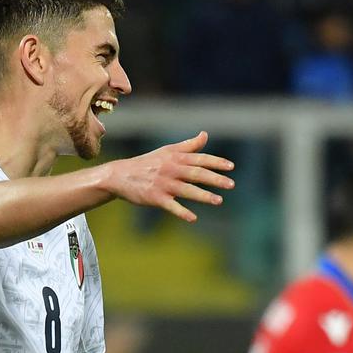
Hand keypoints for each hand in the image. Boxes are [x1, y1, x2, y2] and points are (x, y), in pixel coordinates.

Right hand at [104, 131, 234, 221]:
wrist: (120, 175)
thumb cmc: (148, 163)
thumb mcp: (167, 151)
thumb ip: (189, 145)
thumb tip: (205, 134)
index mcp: (175, 158)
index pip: (199, 159)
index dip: (216, 162)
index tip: (231, 167)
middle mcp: (171, 169)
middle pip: (196, 173)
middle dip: (214, 179)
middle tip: (231, 184)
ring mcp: (163, 184)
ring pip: (186, 190)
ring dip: (203, 195)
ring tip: (219, 201)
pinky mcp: (155, 197)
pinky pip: (170, 206)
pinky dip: (181, 212)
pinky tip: (193, 218)